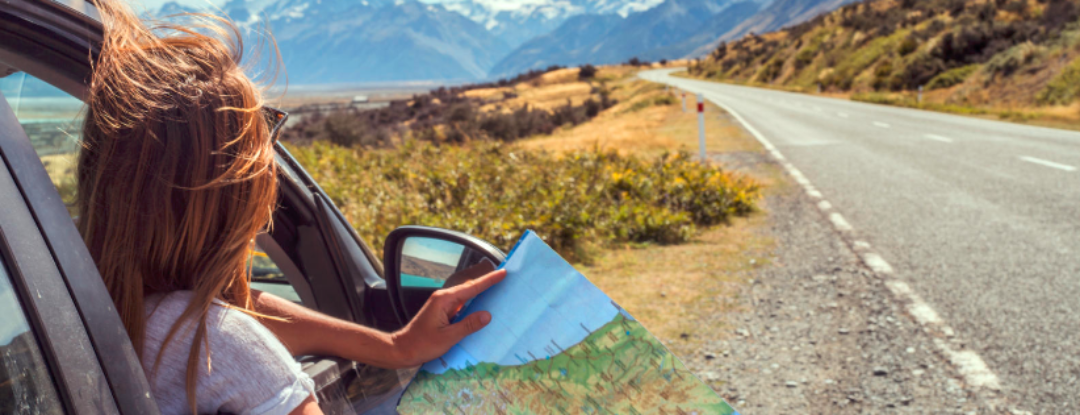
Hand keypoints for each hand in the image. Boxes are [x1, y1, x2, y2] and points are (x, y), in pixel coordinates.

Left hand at [390, 269, 506, 366]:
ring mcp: (442, 305)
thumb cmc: (422, 344)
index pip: (472, 288)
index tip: (503, 273)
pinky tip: (481, 307)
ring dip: (480, 292)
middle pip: (469, 288)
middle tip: (504, 277)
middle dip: (487, 282)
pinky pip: (461, 305)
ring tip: (498, 289)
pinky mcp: (442, 312)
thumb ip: (468, 325)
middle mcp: (443, 299)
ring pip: (466, 296)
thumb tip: (487, 315)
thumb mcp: (448, 337)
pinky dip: (473, 304)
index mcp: (444, 300)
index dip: (488, 280)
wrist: (401, 349)